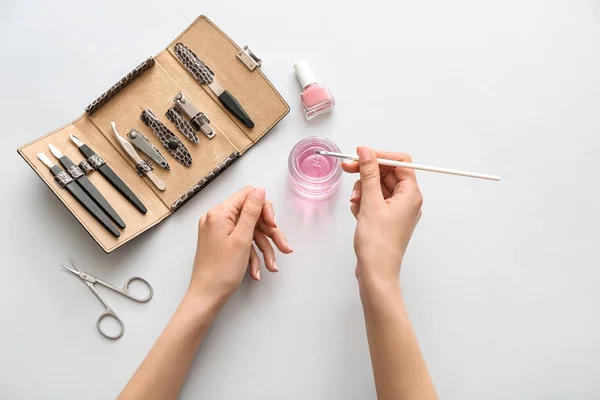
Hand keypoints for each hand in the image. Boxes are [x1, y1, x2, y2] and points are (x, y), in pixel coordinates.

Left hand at [188, 186, 292, 301]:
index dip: (264, 208)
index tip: (273, 225)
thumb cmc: (221, 271)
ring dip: (264, 249)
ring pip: (250, 232)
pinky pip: (242, 242)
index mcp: (219, 213)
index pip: (248, 196)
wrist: (206, 297)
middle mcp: (217, 218)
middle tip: (284, 248)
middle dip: (269, 234)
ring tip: (272, 266)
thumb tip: (260, 189)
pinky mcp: (222, 243)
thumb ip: (252, 211)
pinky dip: (252, 255)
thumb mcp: (242, 238)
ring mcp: (219, 231)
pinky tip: (257, 271)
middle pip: (252, 216)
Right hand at [342, 147, 422, 287]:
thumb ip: (368, 174)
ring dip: (363, 189)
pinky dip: (364, 202)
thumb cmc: (378, 243)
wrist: (376, 272)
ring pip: (378, 186)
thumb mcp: (370, 202)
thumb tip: (367, 152)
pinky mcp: (387, 218)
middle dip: (367, 174)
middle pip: (387, 173)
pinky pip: (374, 200)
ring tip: (356, 202)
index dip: (379, 156)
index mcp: (411, 194)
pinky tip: (357, 212)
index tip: (360, 154)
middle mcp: (407, 200)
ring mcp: (397, 210)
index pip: (399, 162)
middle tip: (347, 170)